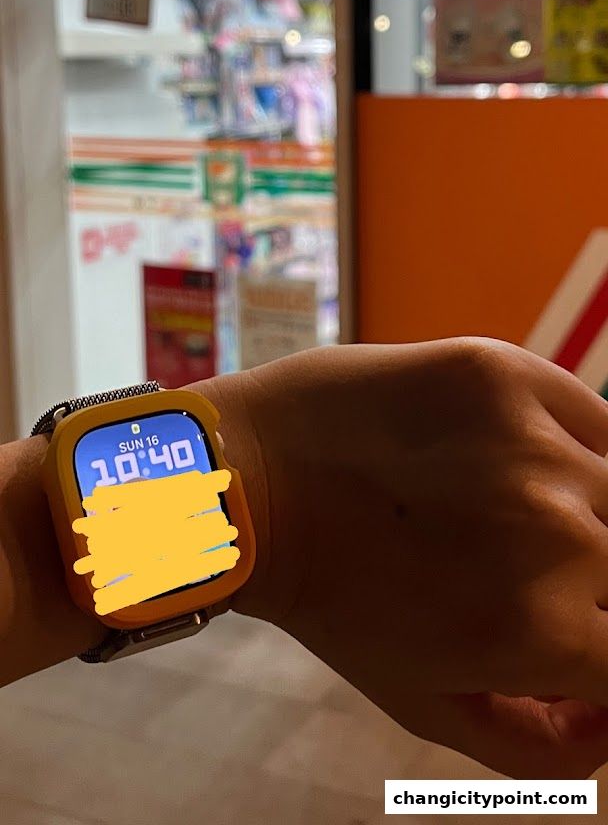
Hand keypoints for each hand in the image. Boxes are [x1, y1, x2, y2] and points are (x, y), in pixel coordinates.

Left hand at [226, 339, 607, 777]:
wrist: (254, 480)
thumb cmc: (335, 600)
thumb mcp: (428, 706)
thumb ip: (542, 745)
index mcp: (544, 629)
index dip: (602, 663)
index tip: (575, 640)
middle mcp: (559, 535)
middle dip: (592, 590)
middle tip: (530, 575)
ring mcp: (537, 444)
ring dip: (589, 516)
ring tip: (516, 513)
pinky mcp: (509, 373)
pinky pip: (592, 420)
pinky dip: (574, 449)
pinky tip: (520, 458)